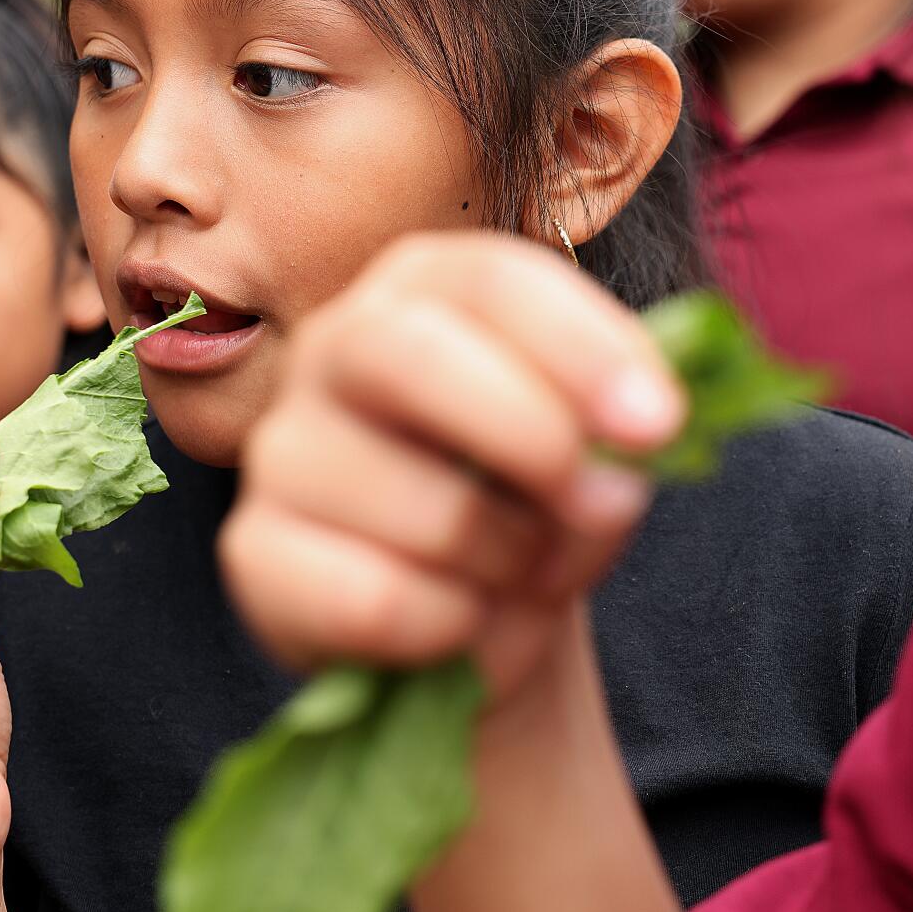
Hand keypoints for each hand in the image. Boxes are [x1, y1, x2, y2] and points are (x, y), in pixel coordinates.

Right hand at [219, 232, 684, 702]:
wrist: (477, 615)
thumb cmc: (536, 501)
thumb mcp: (596, 449)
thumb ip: (617, 432)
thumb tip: (617, 468)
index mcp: (426, 287)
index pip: (493, 280)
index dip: (582, 347)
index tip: (659, 426)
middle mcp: (335, 344)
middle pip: (412, 355)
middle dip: (532, 436)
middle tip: (602, 503)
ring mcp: (281, 447)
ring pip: (422, 508)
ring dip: (514, 560)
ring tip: (524, 571)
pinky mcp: (253, 550)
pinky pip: (376, 601)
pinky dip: (452, 630)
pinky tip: (458, 623)